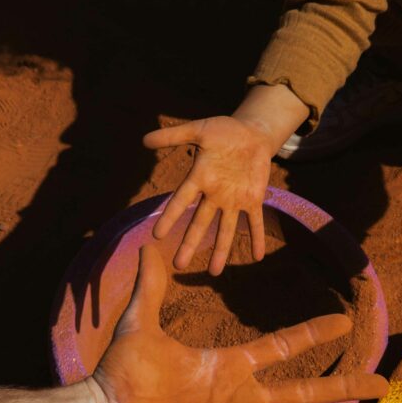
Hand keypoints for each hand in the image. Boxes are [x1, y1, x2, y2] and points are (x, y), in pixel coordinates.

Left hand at [91, 245, 387, 402]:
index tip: (345, 321)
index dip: (314, 334)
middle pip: (308, 387)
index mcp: (231, 363)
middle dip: (346, 384)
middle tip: (383, 382)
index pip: (284, 346)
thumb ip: (152, 286)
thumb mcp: (142, 323)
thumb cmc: (124, 373)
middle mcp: (244, 393)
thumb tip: (147, 246)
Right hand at [143, 116, 277, 274]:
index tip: (157, 234)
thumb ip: (174, 136)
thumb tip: (144, 140)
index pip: (181, 201)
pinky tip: (257, 256)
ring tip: (214, 272)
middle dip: (190, 243)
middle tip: (178, 265)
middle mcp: (214, 194)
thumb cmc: (224, 131)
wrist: (252, 133)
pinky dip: (256, 238)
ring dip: (221, 250)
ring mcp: (234, 199)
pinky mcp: (253, 199)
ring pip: (226, 229)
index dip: (170, 217)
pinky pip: (255, 222)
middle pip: (200, 223)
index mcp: (200, 178)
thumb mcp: (199, 130)